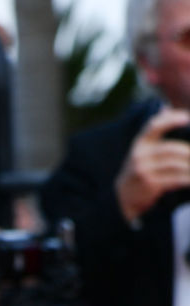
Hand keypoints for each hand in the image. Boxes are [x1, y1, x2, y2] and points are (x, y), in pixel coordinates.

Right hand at [115, 106, 189, 222]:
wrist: (122, 197)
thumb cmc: (138, 170)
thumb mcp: (141, 150)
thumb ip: (154, 132)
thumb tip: (165, 108)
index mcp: (139, 144)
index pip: (153, 126)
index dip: (170, 120)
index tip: (186, 118)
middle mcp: (139, 155)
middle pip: (172, 149)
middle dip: (189, 152)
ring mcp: (144, 170)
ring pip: (176, 165)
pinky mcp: (150, 184)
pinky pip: (176, 179)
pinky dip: (188, 179)